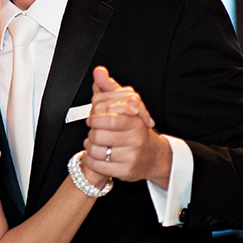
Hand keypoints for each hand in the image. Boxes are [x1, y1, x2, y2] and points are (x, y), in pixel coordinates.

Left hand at [84, 66, 171, 186]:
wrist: (153, 156)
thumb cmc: (135, 128)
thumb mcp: (125, 105)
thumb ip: (109, 88)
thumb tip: (99, 71)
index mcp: (135, 121)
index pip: (107, 117)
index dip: (95, 118)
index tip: (93, 119)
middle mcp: (136, 139)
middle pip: (99, 134)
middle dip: (91, 133)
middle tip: (92, 131)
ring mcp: (132, 156)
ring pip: (97, 151)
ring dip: (89, 146)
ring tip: (92, 143)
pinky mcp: (127, 171)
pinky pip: (99, 166)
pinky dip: (91, 160)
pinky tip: (94, 155)